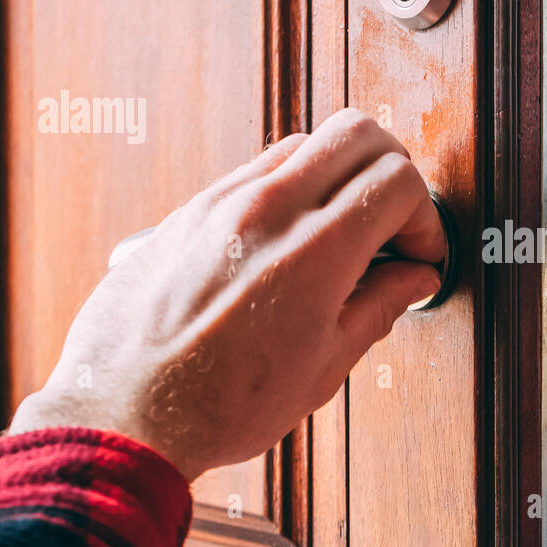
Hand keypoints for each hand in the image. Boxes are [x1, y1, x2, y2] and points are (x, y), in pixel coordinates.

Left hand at [7, 109, 445, 480]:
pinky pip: (259, 168)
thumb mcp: (322, 368)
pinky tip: (293, 243)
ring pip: (308, 142)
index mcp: (312, 253)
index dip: (424, 216)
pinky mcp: (191, 207)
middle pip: (359, 133)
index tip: (417, 252)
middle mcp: (267, 210)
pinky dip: (294, 188)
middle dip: (393, 173)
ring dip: (340, 176)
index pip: (396, 178)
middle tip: (392, 227)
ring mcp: (223, 201)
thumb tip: (414, 278)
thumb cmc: (213, 406)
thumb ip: (378, 308)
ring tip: (341, 236)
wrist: (122, 412)